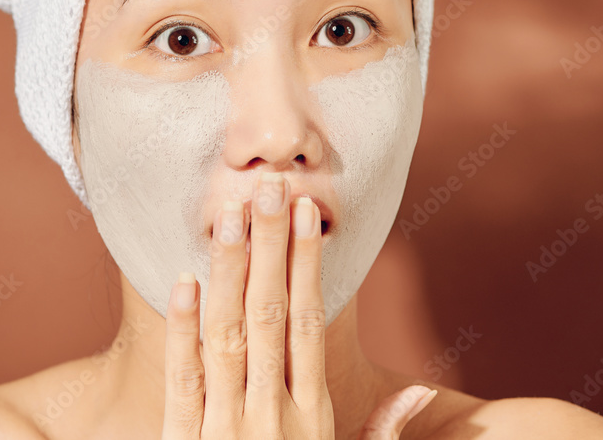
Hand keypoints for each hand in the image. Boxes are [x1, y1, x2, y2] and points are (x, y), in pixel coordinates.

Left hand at [161, 172, 437, 438]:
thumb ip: (382, 432)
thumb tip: (421, 392)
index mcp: (311, 416)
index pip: (312, 323)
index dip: (310, 265)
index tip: (312, 214)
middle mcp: (270, 413)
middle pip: (272, 315)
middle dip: (272, 248)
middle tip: (272, 187)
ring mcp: (225, 427)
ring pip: (228, 335)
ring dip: (230, 272)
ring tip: (231, 215)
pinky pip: (182, 379)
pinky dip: (182, 329)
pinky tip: (184, 281)